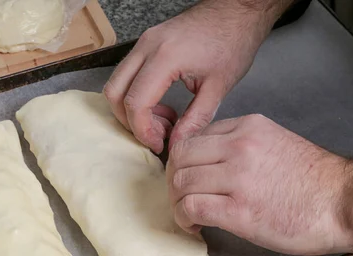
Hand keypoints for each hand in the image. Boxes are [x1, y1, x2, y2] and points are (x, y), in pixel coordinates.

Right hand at [103, 0, 287, 153]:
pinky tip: (161, 105)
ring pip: (116, 83)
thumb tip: (178, 144)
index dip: (143, 130)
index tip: (159, 144)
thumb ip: (196, 119)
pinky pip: (127, 74)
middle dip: (130, 122)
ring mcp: (143, 43)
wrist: (237, 11)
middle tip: (157, 135)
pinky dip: (136, 96)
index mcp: (165, 57)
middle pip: (115, 93)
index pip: (136, 103)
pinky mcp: (147, 44)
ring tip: (163, 120)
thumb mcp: (218, 87)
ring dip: (132, 109)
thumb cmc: (233, 41)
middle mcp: (147, 47)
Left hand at [166, 114, 352, 255]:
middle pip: (180, 157)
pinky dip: (184, 218)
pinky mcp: (238, 210)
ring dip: (177, 201)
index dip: (184, 160)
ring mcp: (237, 178)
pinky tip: (194, 226)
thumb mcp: (276, 143)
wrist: (344, 203)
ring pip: (181, 182)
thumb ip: (242, 145)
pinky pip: (191, 207)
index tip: (188, 176)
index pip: (194, 137)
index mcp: (247, 127)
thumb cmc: (314, 180)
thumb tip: (210, 162)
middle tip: (182, 196)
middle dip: (174, 179)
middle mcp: (239, 147)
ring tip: (189, 213)